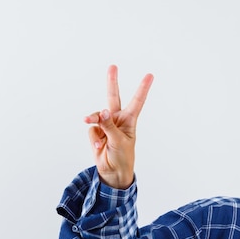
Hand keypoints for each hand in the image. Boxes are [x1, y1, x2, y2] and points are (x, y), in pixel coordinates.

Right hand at [85, 65, 153, 188]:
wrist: (113, 172)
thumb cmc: (123, 157)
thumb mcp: (119, 141)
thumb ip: (109, 126)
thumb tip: (102, 112)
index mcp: (129, 120)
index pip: (137, 101)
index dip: (143, 88)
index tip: (150, 75)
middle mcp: (117, 120)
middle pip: (113, 97)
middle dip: (112, 82)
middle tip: (113, 67)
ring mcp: (106, 125)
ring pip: (97, 115)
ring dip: (93, 119)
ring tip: (89, 121)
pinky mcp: (96, 132)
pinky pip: (92, 129)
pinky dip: (93, 137)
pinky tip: (99, 146)